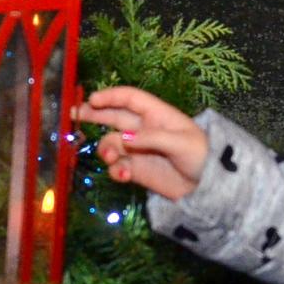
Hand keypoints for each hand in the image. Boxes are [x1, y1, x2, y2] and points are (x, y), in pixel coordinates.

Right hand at [73, 87, 207, 201]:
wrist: (210, 187)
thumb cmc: (202, 156)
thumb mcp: (181, 143)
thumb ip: (151, 138)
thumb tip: (123, 138)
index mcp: (157, 115)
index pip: (130, 99)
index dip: (111, 96)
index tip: (93, 100)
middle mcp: (144, 129)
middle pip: (114, 116)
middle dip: (94, 114)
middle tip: (74, 115)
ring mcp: (139, 150)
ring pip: (111, 144)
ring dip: (106, 150)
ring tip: (112, 159)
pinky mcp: (137, 170)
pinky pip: (117, 167)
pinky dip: (116, 171)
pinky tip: (123, 176)